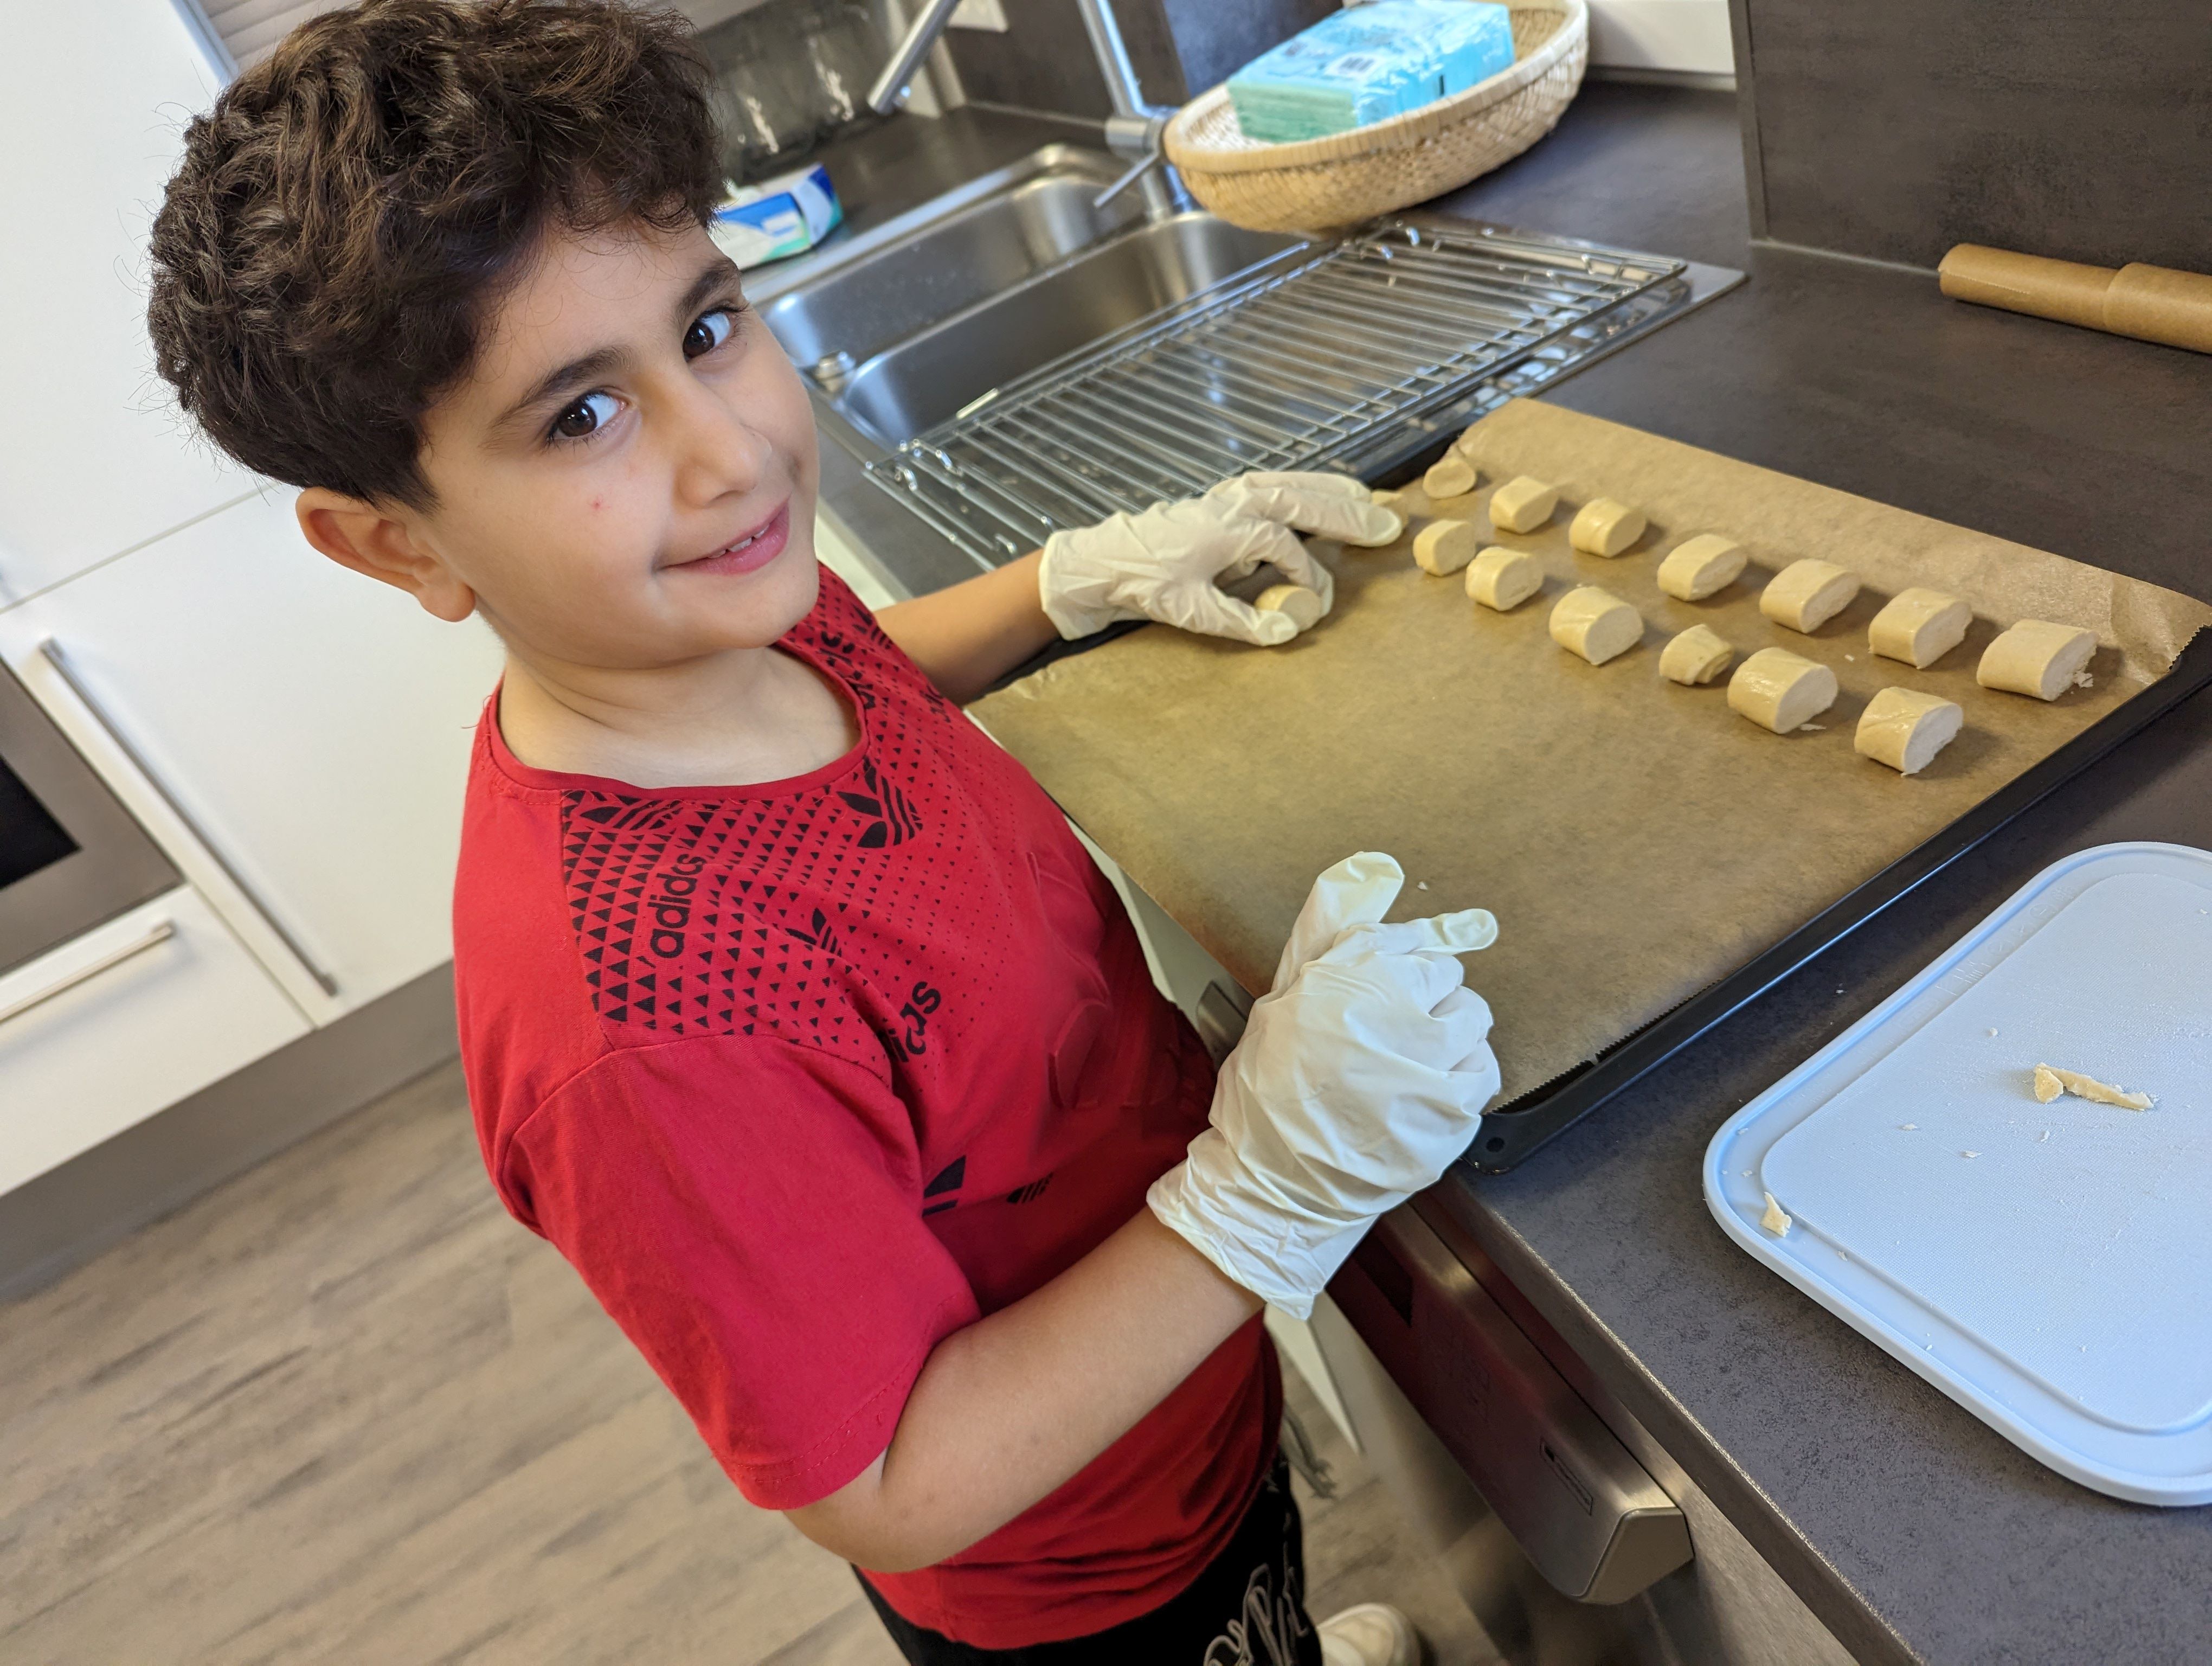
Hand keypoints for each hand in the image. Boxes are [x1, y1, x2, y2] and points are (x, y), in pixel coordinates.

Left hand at [1036, 471, 1403, 645]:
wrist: (1104, 562)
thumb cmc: (1145, 584)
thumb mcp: (1193, 610)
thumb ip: (1244, 622)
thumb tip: (1290, 631)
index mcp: (1232, 529)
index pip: (1288, 550)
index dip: (1309, 577)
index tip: (1320, 602)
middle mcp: (1234, 504)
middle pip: (1303, 501)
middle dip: (1347, 514)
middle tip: (1388, 525)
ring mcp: (1227, 496)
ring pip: (1290, 484)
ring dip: (1329, 489)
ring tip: (1366, 498)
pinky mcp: (1221, 499)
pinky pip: (1272, 483)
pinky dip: (1301, 483)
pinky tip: (1319, 489)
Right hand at [1147, 853, 1499, 1318]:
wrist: (1275, 1181)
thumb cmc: (1268, 1093)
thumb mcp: (1282, 998)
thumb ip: (1328, 932)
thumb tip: (1369, 867)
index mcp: (1354, 973)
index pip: (1411, 940)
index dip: (1400, 965)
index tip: (1393, 986)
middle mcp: (1399, 1008)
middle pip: (1448, 976)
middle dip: (1425, 998)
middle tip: (1394, 1031)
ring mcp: (1432, 1062)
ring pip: (1473, 1018)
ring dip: (1450, 1033)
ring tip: (1415, 1061)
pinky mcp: (1454, 1110)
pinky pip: (1484, 1070)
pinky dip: (1464, 1074)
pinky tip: (1429, 1089)